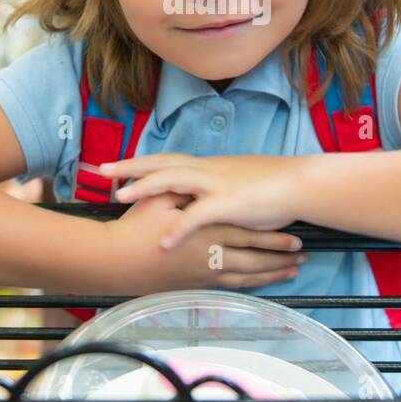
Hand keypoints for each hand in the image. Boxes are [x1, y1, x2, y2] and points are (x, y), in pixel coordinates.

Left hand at [100, 154, 302, 250]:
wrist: (299, 185)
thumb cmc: (272, 187)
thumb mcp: (237, 184)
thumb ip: (215, 188)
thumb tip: (200, 196)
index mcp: (208, 168)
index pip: (167, 160)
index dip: (140, 162)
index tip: (116, 165)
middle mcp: (207, 171)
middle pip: (162, 163)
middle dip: (131, 167)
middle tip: (102, 169)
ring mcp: (217, 185)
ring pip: (174, 180)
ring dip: (146, 187)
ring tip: (122, 196)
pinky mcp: (229, 204)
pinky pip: (198, 216)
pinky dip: (179, 228)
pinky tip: (164, 242)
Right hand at [100, 190, 304, 293]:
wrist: (117, 261)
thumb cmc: (137, 229)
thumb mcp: (161, 199)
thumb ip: (187, 193)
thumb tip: (204, 187)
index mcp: (207, 230)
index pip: (249, 235)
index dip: (274, 238)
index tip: (296, 238)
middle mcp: (210, 255)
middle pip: (254, 258)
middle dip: (280, 258)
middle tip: (302, 257)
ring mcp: (204, 273)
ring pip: (245, 275)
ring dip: (270, 274)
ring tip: (291, 271)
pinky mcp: (196, 284)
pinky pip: (230, 286)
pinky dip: (250, 284)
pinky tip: (261, 283)